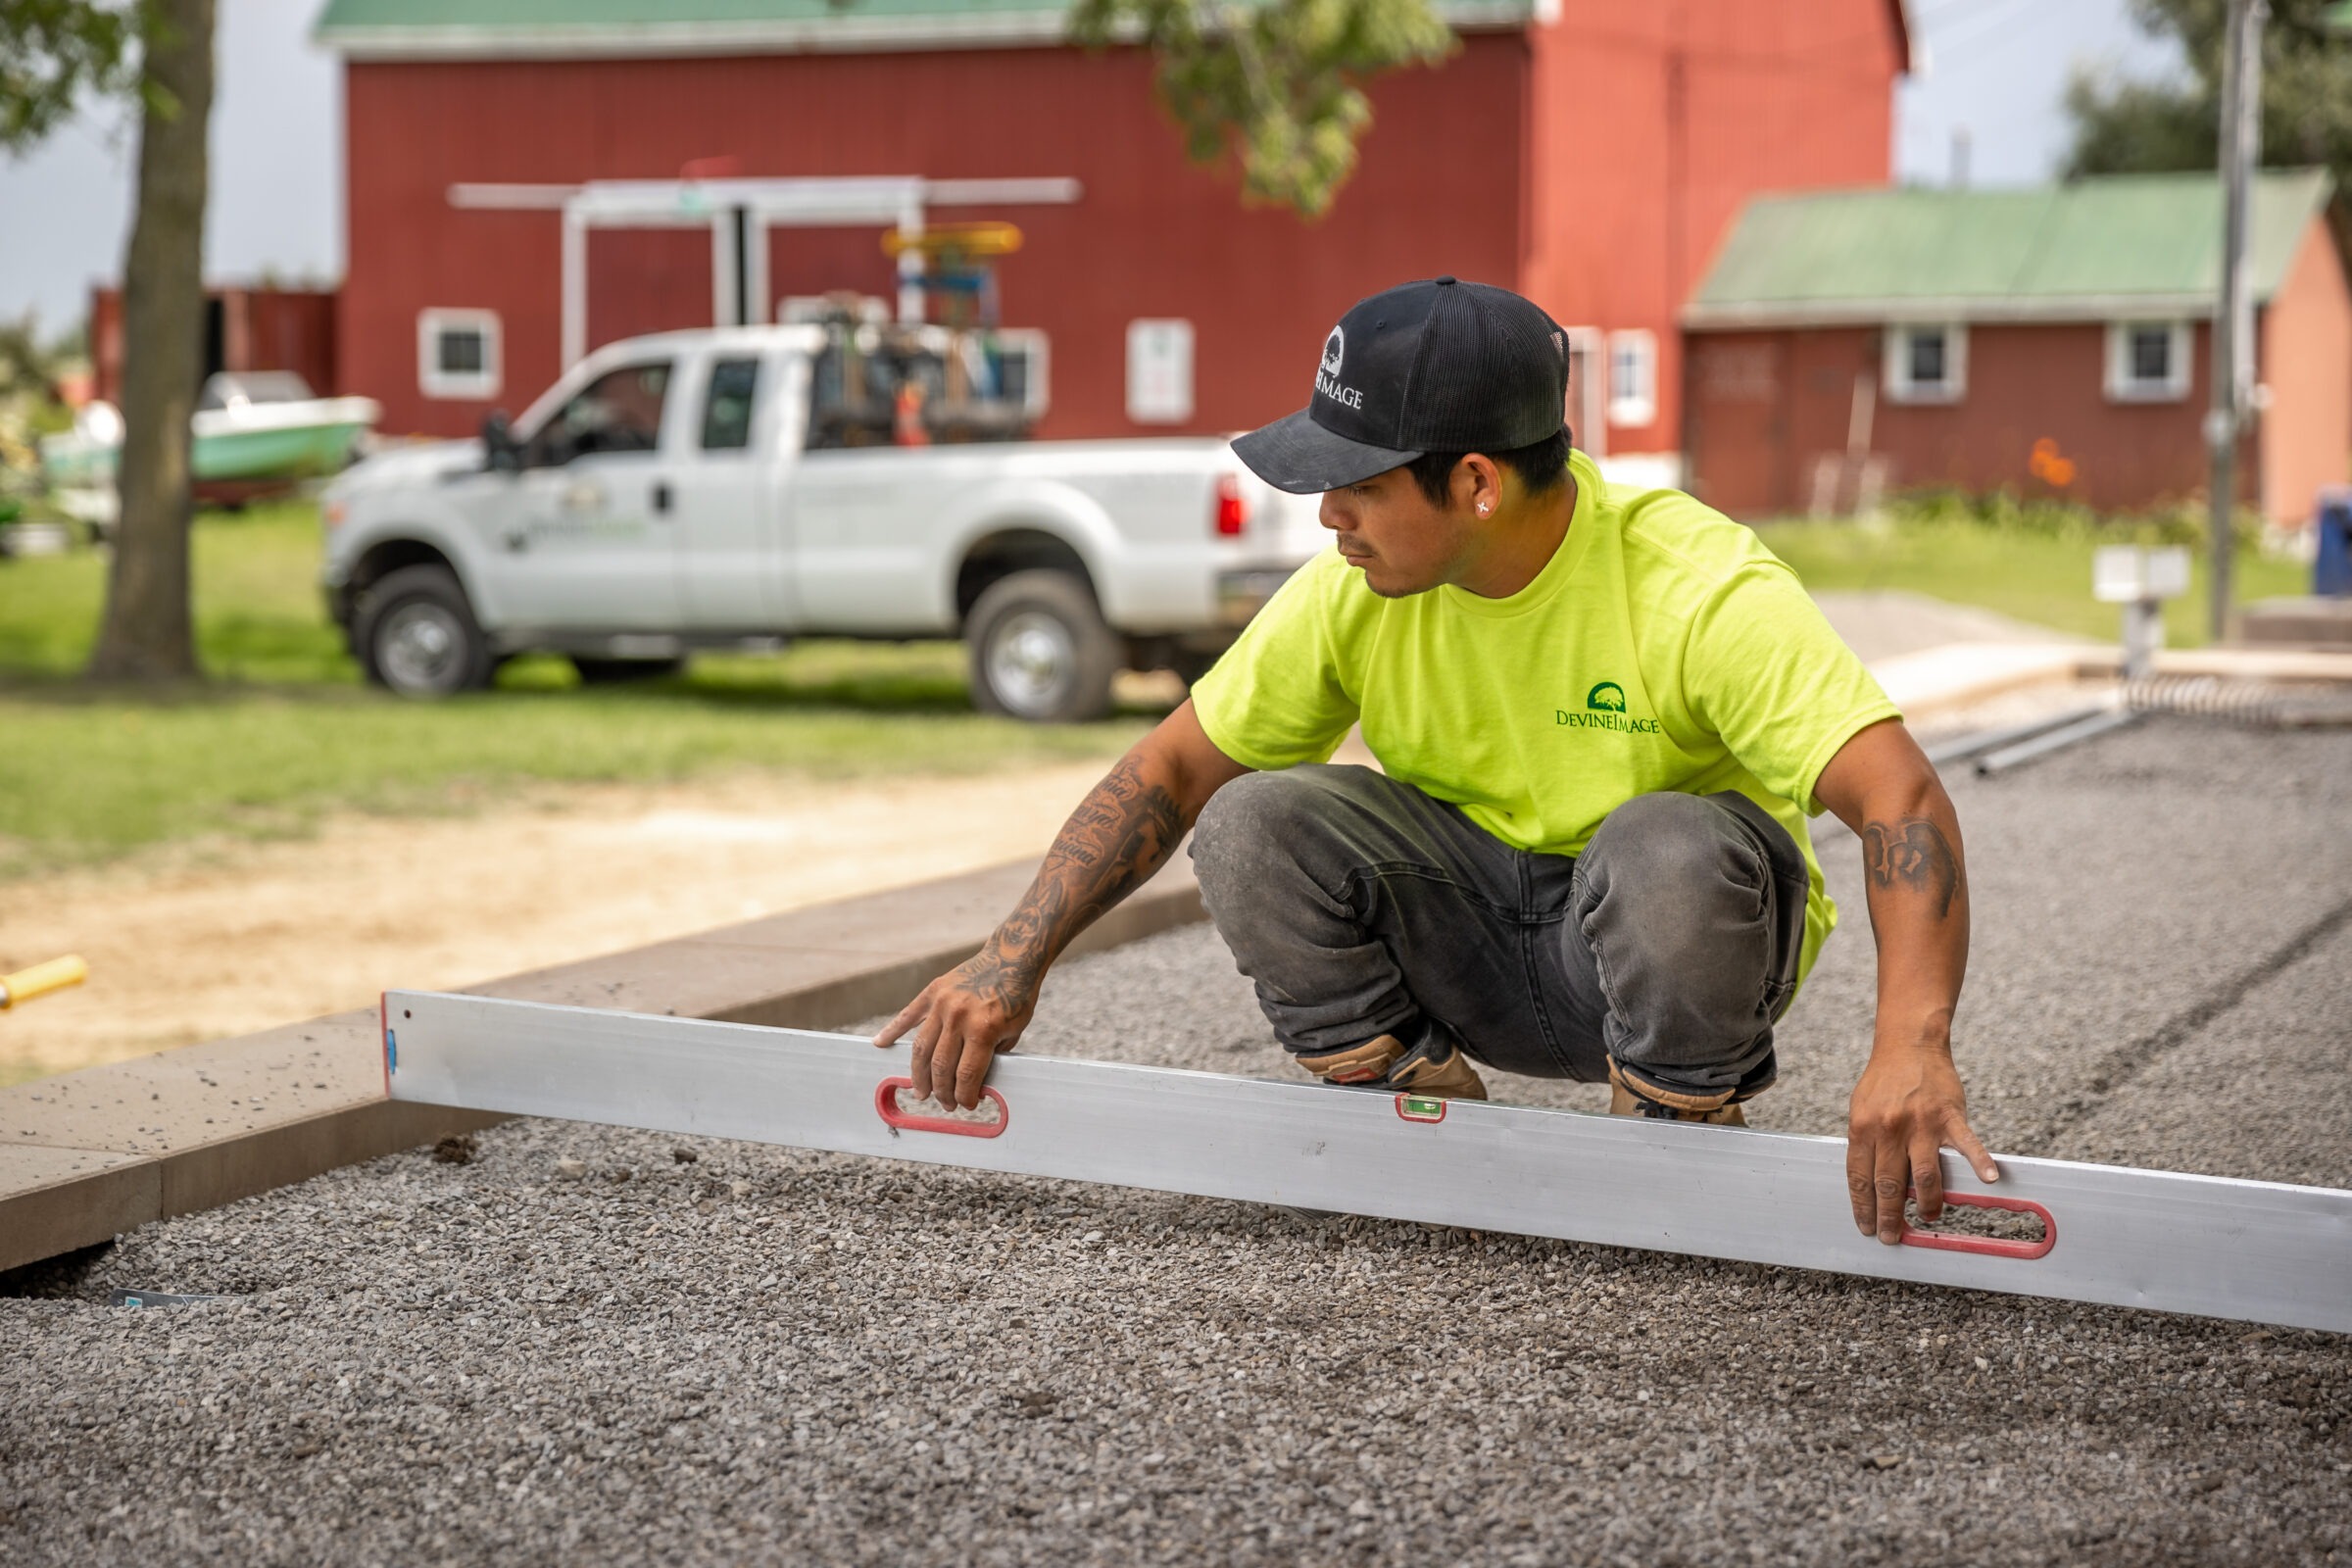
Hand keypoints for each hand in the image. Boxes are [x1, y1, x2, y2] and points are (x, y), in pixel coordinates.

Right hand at [872, 942, 1035, 1110]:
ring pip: (921, 1048)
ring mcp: (942, 1003)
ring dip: (919, 1075)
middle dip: (942, 1091)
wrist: (1011, 958)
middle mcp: (959, 1017)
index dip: (965, 1095)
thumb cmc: (1017, 997)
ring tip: (921, 1091)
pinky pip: (907, 1015)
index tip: (966, 1104)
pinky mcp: (933, 992)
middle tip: (945, 1103)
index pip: (966, 1075)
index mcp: (983, 1029)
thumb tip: (974, 1084)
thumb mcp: (1014, 1032)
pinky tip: (880, 1044)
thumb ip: (993, 1057)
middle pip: (941, 1066)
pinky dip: (891, 1030)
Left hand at [1845, 1042, 1998, 1244]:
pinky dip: (1979, 1162)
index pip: (1861, 1178)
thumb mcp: (1861, 1110)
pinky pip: (1966, 1144)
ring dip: (1928, 1203)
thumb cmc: (1884, 1082)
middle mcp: (1890, 1128)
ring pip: (1925, 1174)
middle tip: (1892, 1236)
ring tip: (1929, 1219)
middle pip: (1890, 1183)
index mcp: (1863, 1128)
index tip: (1866, 1227)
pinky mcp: (1949, 1115)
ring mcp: (1921, 1123)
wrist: (1908, 1045)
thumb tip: (1869, 1184)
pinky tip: (1988, 1180)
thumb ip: (1866, 1145)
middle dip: (1889, 1216)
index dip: (1863, 1207)